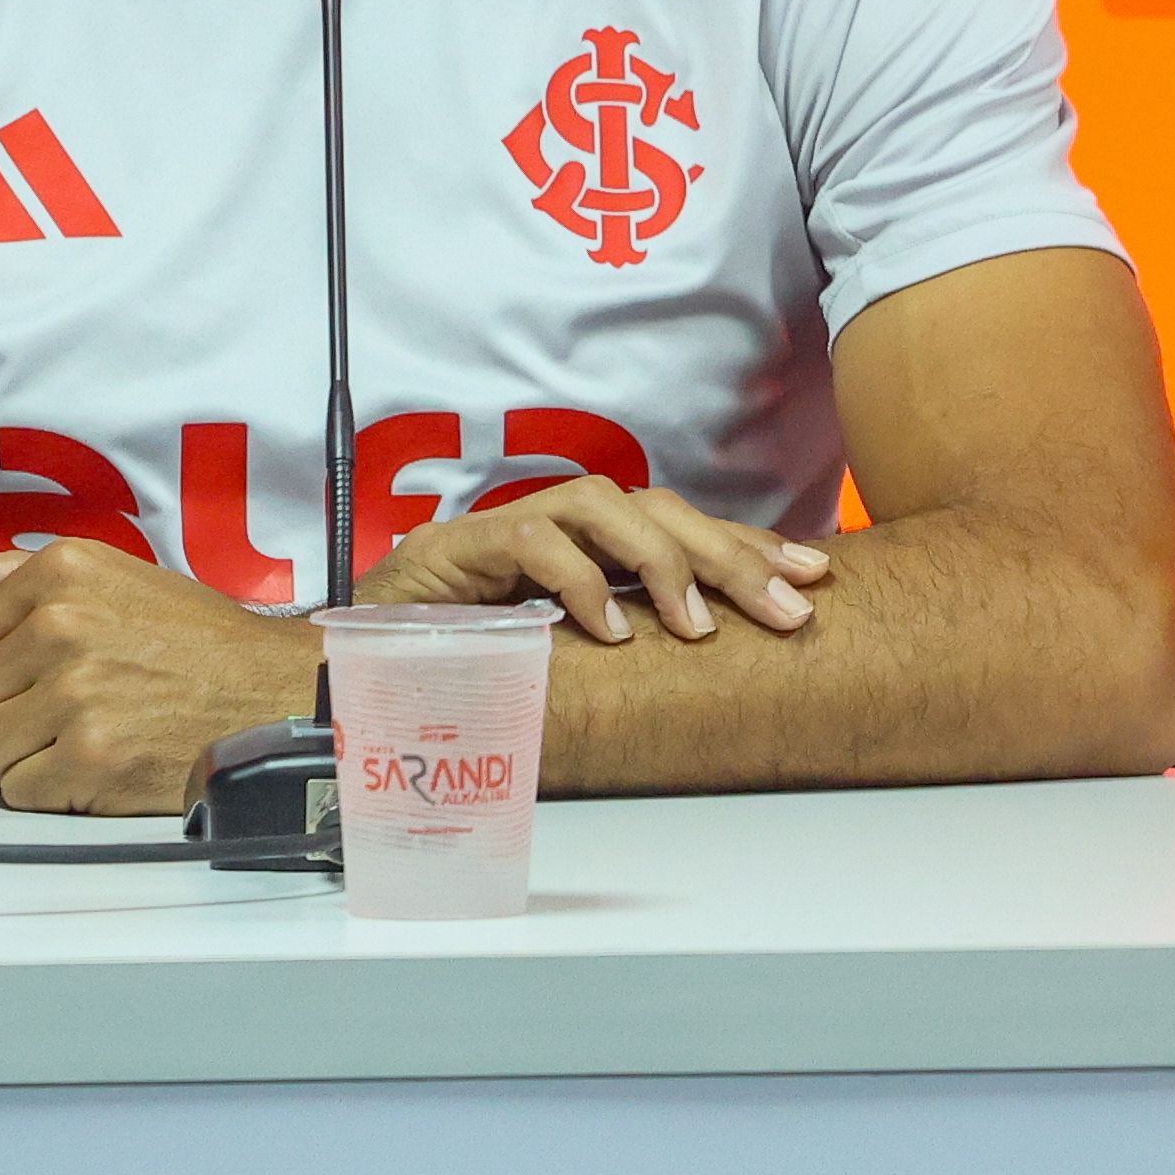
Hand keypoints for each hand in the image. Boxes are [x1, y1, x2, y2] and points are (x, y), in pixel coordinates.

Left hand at [0, 538, 320, 812]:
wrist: (267, 691)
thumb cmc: (187, 638)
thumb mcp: (111, 577)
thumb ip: (11, 574)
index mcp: (63, 573)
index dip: (4, 663)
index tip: (52, 667)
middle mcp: (63, 627)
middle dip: (8, 715)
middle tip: (69, 711)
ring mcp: (76, 697)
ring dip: (23, 759)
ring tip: (78, 740)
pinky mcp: (90, 761)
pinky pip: (18, 792)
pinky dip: (51, 792)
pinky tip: (95, 768)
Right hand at [366, 473, 840, 646]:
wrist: (359, 656)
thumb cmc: (467, 660)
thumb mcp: (567, 660)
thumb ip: (626, 645)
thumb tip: (713, 669)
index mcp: (590, 545)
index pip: (682, 526)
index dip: (749, 545)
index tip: (815, 575)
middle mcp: (559, 524)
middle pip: (659, 509)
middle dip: (731, 554)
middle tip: (789, 606)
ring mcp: (511, 527)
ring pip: (603, 506)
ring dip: (660, 561)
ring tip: (696, 627)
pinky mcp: (463, 547)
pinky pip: (532, 541)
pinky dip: (579, 582)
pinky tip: (610, 632)